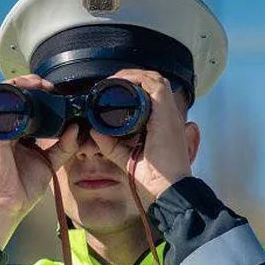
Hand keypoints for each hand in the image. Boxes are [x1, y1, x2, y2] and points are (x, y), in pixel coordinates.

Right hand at [0, 74, 80, 248]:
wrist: (9, 206)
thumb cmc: (24, 187)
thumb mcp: (50, 162)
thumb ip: (64, 146)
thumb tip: (76, 127)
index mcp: (18, 133)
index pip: (27, 105)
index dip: (40, 94)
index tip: (57, 92)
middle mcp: (6, 128)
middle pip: (15, 96)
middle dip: (31, 84)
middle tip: (50, 85)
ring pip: (5, 97)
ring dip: (21, 84)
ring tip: (39, 83)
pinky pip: (0, 109)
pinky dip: (12, 96)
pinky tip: (26, 92)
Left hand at [90, 69, 194, 206]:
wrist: (169, 188)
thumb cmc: (154, 178)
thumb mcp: (126, 157)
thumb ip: (110, 144)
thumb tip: (94, 130)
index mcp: (163, 124)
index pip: (152, 94)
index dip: (134, 86)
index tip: (113, 90)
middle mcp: (168, 115)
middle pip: (153, 82)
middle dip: (131, 77)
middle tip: (111, 82)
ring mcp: (169, 114)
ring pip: (155, 79)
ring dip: (134, 75)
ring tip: (115, 80)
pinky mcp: (167, 114)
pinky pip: (155, 85)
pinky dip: (139, 80)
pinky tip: (122, 83)